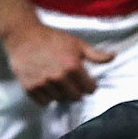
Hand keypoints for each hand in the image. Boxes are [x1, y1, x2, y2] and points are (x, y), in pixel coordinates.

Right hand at [1, 20, 115, 103]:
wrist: (24, 35)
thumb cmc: (53, 38)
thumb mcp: (77, 44)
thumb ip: (96, 55)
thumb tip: (114, 57)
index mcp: (73, 66)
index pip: (90, 89)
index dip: (90, 85)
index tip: (86, 81)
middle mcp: (58, 77)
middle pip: (76, 97)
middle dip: (77, 91)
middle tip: (72, 82)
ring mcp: (43, 83)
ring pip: (60, 100)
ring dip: (61, 94)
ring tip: (58, 83)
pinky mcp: (30, 87)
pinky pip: (44, 102)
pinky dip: (47, 97)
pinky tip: (47, 86)